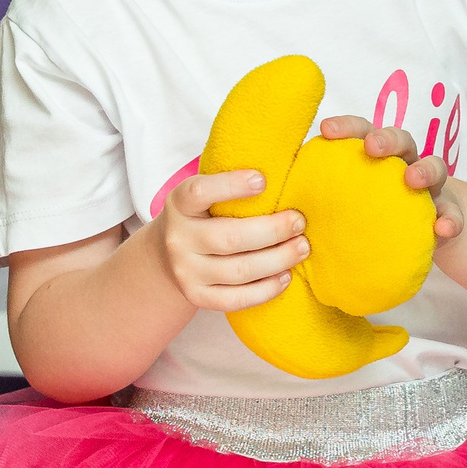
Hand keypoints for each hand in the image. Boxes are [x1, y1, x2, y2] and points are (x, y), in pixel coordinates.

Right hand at [150, 170, 309, 312]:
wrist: (165, 255)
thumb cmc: (201, 216)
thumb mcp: (203, 194)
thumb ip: (230, 183)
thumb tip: (283, 167)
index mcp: (179, 204)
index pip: (199, 193)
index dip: (230, 186)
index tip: (264, 180)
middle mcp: (178, 238)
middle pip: (229, 238)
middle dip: (272, 230)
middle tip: (299, 222)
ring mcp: (185, 271)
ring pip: (238, 270)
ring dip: (277, 259)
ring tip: (301, 248)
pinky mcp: (196, 296)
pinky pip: (235, 299)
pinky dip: (265, 290)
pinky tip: (285, 276)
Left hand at [316, 115, 464, 241]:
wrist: (423, 231)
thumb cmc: (370, 209)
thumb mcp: (346, 198)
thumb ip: (320, 193)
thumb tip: (269, 201)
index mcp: (375, 156)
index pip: (362, 130)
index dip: (346, 126)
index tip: (326, 129)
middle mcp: (404, 164)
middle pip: (400, 140)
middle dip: (386, 138)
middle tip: (372, 146)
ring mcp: (431, 188)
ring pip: (434, 167)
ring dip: (425, 170)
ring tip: (414, 179)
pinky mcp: (448, 213)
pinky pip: (452, 216)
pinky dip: (450, 221)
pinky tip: (443, 229)